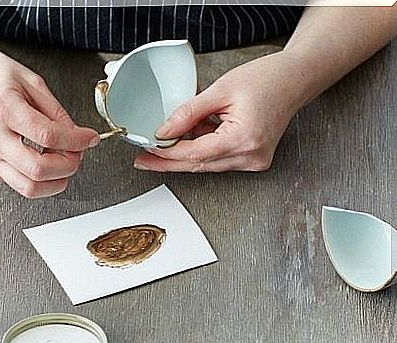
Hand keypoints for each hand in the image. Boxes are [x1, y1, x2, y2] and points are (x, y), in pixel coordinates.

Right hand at [0, 47, 98, 197]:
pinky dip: (39, 178)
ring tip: (63, 161)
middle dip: (69, 165)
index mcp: (4, 108)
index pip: (49, 137)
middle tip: (78, 152)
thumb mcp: (32, 83)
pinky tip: (42, 160)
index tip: (90, 139)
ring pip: (28, 187)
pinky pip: (19, 184)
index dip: (77, 141)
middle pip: (38, 169)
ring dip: (56, 180)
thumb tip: (79, 137)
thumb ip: (57, 113)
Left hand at [134, 51, 304, 172]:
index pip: (195, 154)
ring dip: (186, 152)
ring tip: (172, 135)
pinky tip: (194, 134)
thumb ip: (188, 112)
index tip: (148, 149)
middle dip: (170, 161)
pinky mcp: (253, 159)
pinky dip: (202, 148)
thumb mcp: (220, 90)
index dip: (168, 153)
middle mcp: (251, 156)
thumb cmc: (266, 79)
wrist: (294, 80)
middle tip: (145, 158)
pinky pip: (219, 158)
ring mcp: (254, 161)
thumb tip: (164, 131)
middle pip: (199, 165)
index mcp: (244, 139)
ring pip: (207, 163)